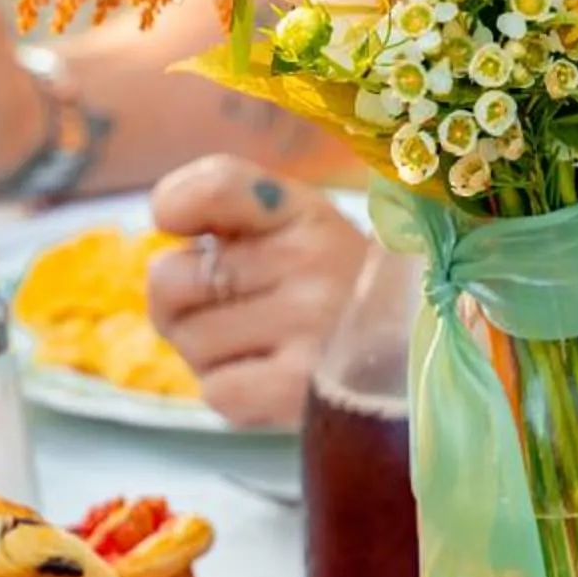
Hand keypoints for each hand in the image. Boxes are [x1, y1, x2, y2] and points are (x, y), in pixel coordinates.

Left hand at [147, 156, 368, 429]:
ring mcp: (310, 325)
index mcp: (306, 210)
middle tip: (220, 308)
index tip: (173, 223)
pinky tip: (267, 378)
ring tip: (254, 345)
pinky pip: (216, 390)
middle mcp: (312, 259)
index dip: (173, 205)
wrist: (414, 356)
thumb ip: (230, 212)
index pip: (214, 186)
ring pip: (190, 341)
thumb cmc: (334, 287)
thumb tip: (162, 223)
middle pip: (170, 279)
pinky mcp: (300, 389)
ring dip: (204, 352)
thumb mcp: (298, 227)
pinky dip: (230, 389)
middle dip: (178, 302)